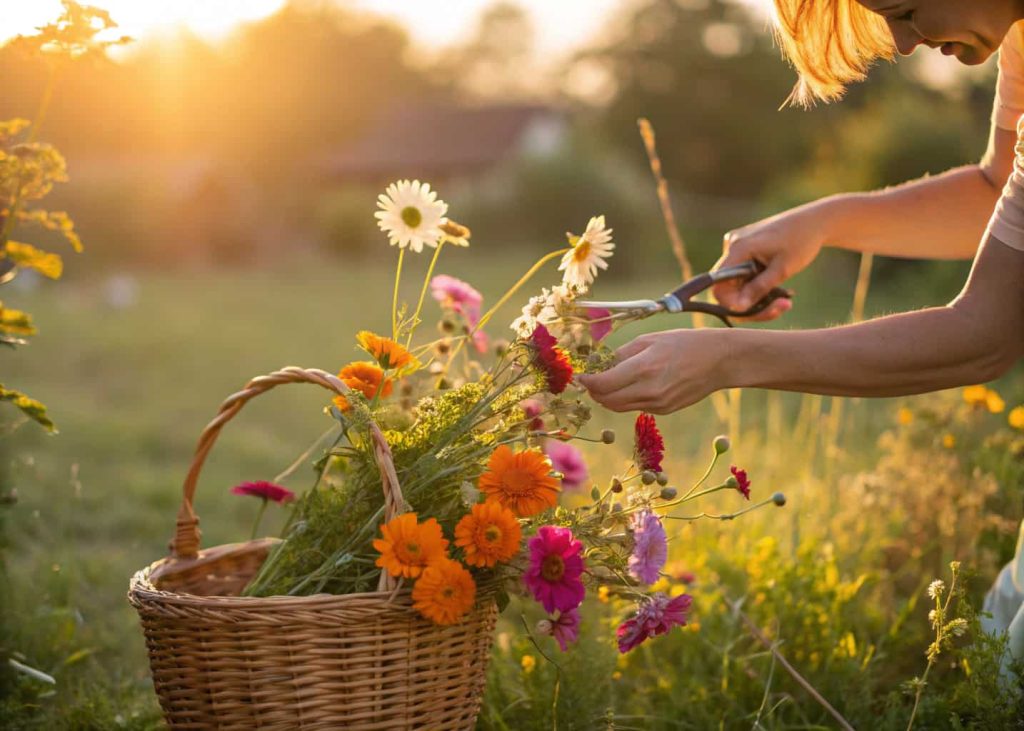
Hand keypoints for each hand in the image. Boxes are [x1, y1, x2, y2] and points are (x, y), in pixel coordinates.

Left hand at [577, 329, 729, 413]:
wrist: (719, 361)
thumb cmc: (684, 343)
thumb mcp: (650, 340)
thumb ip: (622, 354)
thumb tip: (598, 364)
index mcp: (644, 368)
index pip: (602, 384)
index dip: (586, 382)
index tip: (580, 376)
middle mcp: (649, 390)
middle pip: (607, 400)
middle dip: (593, 392)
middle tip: (589, 381)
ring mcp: (658, 404)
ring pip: (619, 407)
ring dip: (607, 397)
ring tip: (605, 383)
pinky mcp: (664, 410)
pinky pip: (635, 407)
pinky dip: (625, 399)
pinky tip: (629, 385)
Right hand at [713, 204, 827, 320]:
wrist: (814, 221)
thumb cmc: (801, 241)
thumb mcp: (783, 269)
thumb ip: (759, 288)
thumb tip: (738, 308)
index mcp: (738, 248)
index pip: (719, 285)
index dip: (731, 303)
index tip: (754, 311)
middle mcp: (732, 247)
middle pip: (729, 288)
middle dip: (752, 304)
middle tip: (780, 308)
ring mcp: (738, 248)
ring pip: (738, 286)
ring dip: (760, 299)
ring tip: (785, 301)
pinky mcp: (746, 251)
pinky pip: (745, 278)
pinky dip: (760, 287)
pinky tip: (779, 288)